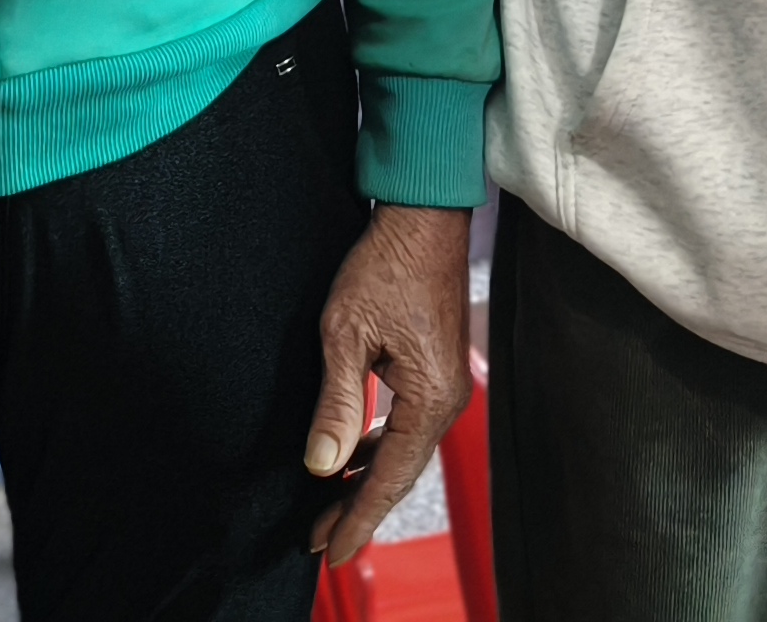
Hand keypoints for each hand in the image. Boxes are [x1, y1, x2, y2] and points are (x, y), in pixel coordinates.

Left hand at [301, 202, 475, 564]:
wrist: (422, 217)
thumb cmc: (387, 264)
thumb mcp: (346, 333)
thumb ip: (337, 404)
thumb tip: (322, 464)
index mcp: (430, 397)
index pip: (389, 477)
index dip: (357, 518)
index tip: (330, 549)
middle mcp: (447, 400)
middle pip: (400, 473)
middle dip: (358, 508)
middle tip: (319, 540)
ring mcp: (447, 387)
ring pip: (403, 452)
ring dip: (366, 480)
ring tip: (329, 508)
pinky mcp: (437, 373)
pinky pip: (407, 427)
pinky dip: (379, 449)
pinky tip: (353, 458)